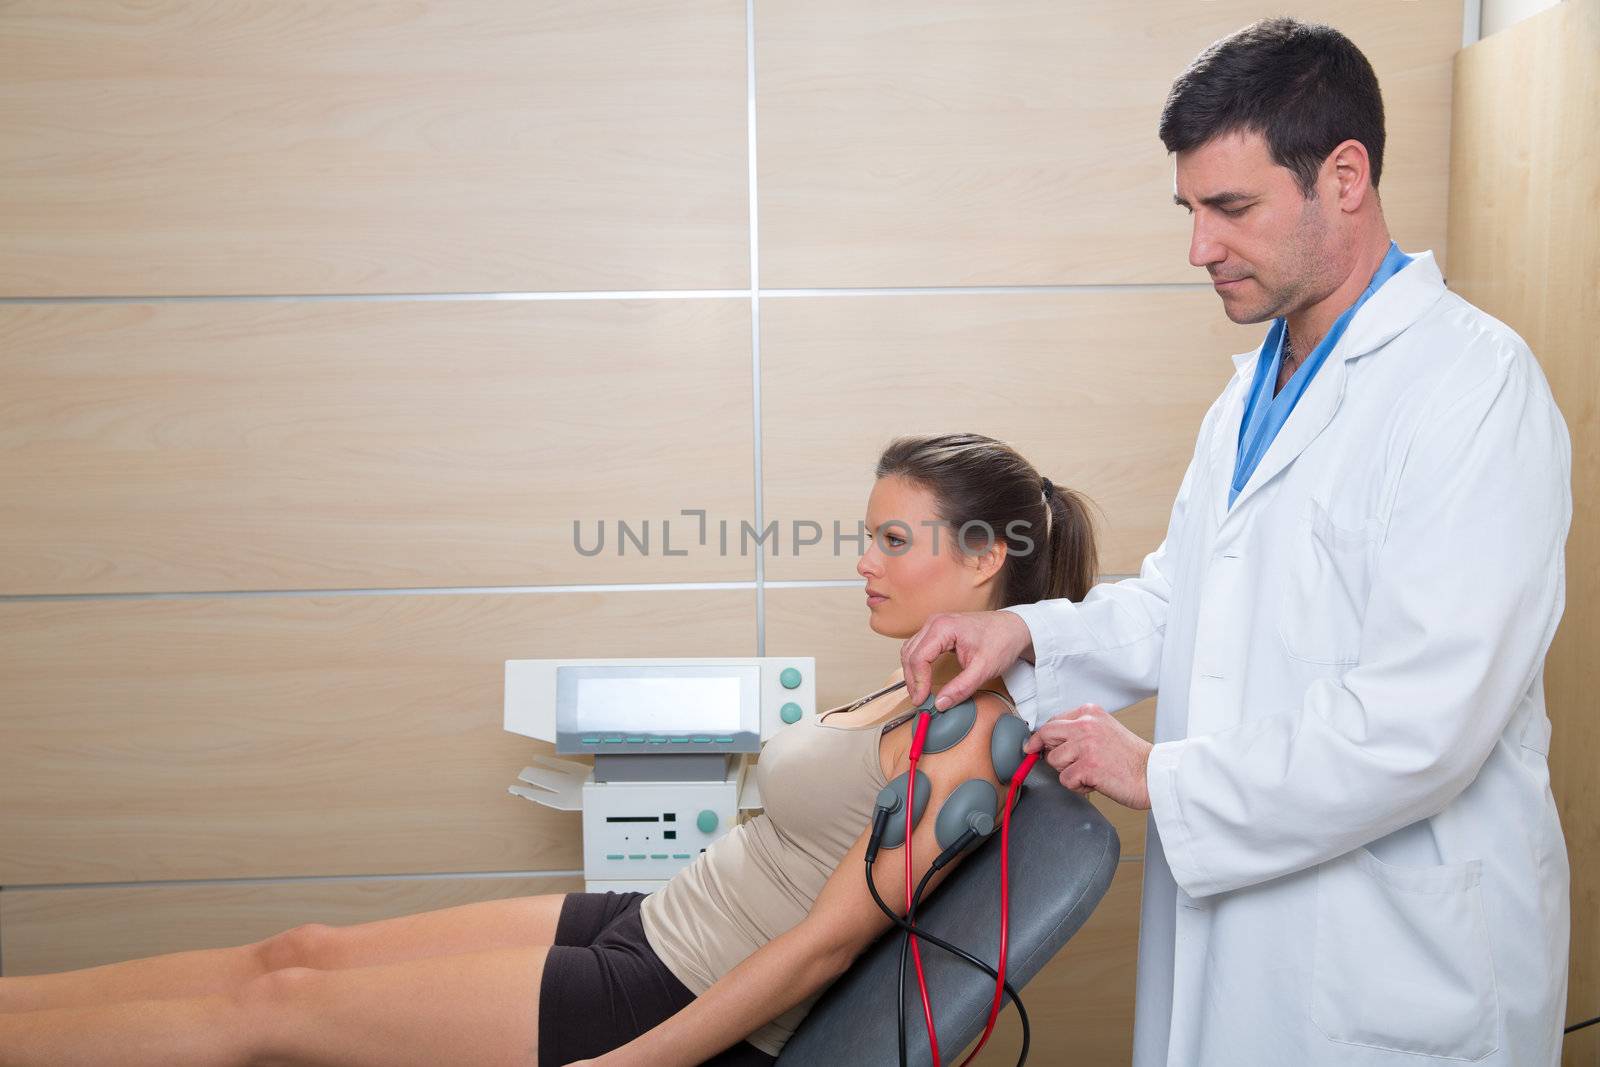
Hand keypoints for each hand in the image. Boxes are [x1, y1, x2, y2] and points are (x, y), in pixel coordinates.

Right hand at [900, 610, 1034, 710]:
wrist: (1014, 628)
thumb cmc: (1002, 641)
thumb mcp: (983, 669)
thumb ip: (961, 688)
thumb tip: (940, 704)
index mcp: (943, 627)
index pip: (919, 658)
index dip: (918, 682)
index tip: (922, 701)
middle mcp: (935, 623)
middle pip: (910, 654)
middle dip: (913, 680)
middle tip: (920, 701)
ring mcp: (935, 625)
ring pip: (911, 650)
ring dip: (913, 673)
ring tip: (921, 692)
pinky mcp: (938, 631)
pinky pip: (918, 648)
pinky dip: (918, 665)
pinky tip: (924, 679)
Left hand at [1023, 703, 1152, 809]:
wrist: (1153, 774)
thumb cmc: (1131, 757)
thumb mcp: (1104, 730)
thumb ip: (1079, 731)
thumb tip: (1047, 741)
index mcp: (1089, 713)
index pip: (1052, 721)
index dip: (1043, 737)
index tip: (1034, 746)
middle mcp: (1086, 725)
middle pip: (1045, 735)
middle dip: (1046, 752)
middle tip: (1063, 762)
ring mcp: (1086, 745)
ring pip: (1053, 760)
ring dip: (1068, 772)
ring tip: (1090, 772)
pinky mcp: (1087, 766)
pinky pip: (1065, 779)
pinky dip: (1078, 786)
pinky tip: (1095, 782)